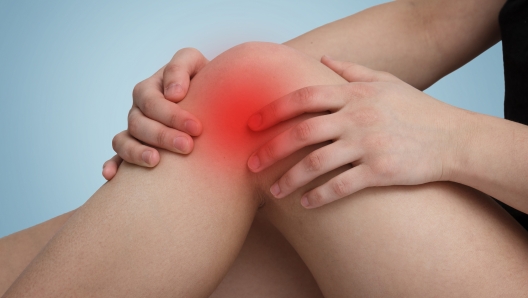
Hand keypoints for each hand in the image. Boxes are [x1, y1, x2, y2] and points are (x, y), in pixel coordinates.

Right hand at [102, 48, 208, 179]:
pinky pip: (117, 157)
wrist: (212, 100)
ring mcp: (135, 128)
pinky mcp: (134, 147)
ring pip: (123, 140)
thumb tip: (172, 94)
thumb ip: (181, 68)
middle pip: (139, 123)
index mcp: (153, 87)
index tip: (196, 128)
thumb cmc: (205, 82)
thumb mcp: (196, 64)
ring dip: (136, 152)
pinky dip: (112, 165)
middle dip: (163, 135)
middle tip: (188, 146)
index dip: (172, 115)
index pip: (152, 101)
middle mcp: (140, 108)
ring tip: (155, 161)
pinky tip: (112, 175)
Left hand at [247, 56, 464, 207]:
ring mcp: (368, 144)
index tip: (251, 124)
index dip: (273, 110)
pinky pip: (342, 185)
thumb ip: (351, 70)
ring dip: (290, 178)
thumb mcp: (386, 81)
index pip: (303, 98)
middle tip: (251, 164)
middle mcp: (357, 117)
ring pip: (316, 162)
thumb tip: (323, 58)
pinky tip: (306, 204)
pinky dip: (320, 196)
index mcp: (354, 94)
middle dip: (271, 148)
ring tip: (274, 192)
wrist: (454, 138)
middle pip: (302, 131)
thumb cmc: (418, 110)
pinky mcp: (380, 170)